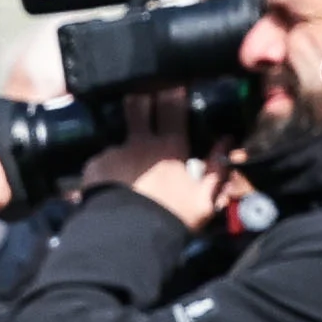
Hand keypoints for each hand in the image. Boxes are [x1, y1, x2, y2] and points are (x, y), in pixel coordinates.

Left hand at [80, 91, 218, 227]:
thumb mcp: (204, 201)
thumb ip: (217, 169)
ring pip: (121, 137)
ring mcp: (115, 152)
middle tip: (144, 94)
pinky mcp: (94, 166)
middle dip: (141, 95)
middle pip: (138, 104)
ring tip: (127, 159)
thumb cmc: (170, 219)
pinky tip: (110, 182)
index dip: (173, 90)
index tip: (173, 82)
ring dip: (125, 143)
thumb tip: (227, 142)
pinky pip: (103, 161)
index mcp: (170, 147)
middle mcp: (140, 142)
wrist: (127, 239)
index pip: (172, 106)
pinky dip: (108, 168)